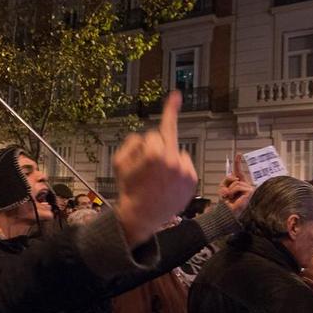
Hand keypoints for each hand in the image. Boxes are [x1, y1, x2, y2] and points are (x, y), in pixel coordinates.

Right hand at [114, 91, 197, 245]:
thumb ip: (131, 142)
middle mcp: (173, 159)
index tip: (176, 95)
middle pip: (165, 140)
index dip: (145, 144)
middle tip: (149, 167)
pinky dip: (178, 169)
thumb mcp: (119, 163)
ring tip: (158, 180)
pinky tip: (168, 183)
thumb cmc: (128, 188)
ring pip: (176, 151)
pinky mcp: (192, 179)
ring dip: (168, 158)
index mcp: (154, 154)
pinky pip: (185, 164)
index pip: (153, 135)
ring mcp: (184, 170)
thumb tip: (150, 132)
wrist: (141, 217)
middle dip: (156, 148)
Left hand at [219, 154, 253, 217]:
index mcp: (239, 183)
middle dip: (227, 184)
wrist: (227, 212)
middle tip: (227, 194)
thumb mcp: (223, 188)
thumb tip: (234, 177)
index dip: (238, 162)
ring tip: (230, 197)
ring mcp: (249, 188)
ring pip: (235, 182)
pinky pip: (237, 186)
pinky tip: (234, 198)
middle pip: (234, 176)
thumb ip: (227, 180)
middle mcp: (245, 184)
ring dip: (229, 190)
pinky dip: (233, 191)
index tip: (238, 154)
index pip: (238, 171)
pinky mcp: (250, 191)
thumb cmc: (226, 202)